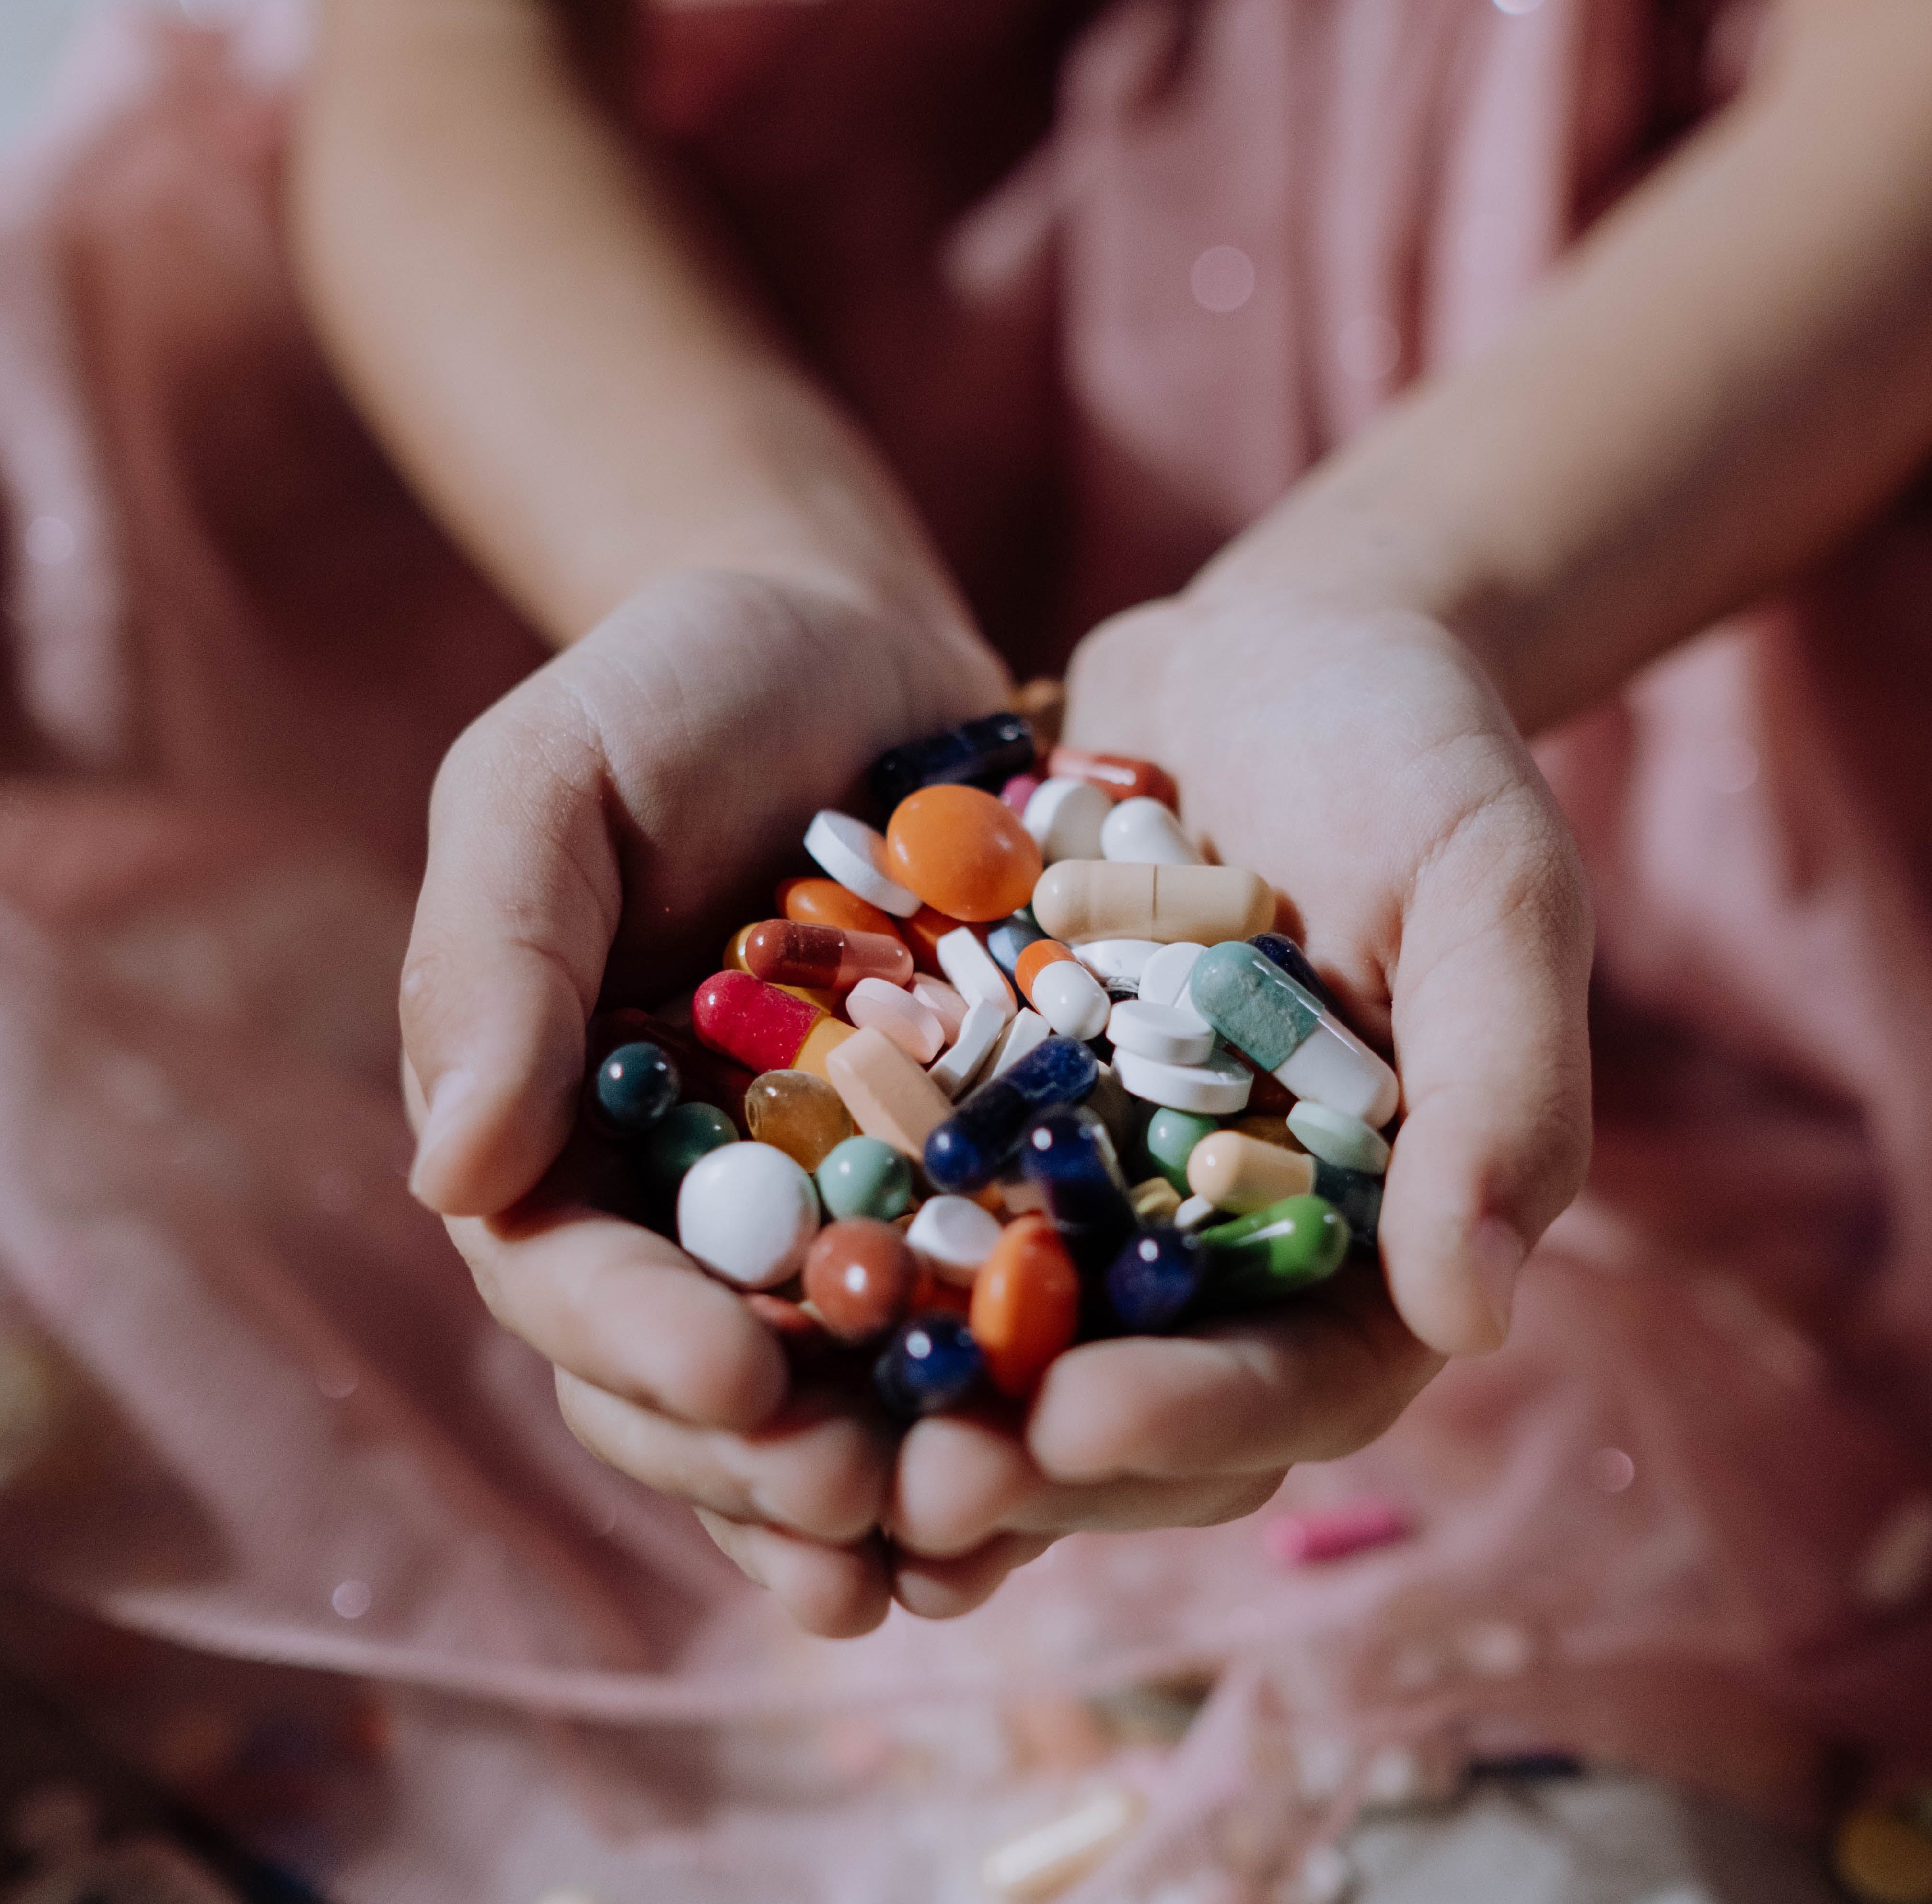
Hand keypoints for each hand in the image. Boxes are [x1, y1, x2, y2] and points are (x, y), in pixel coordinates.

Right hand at [401, 568, 1008, 1635]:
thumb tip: (448, 1171)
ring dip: (891, 1490)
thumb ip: (494, 959)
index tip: (732, 1385)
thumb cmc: (677, 693)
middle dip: (770, 1461)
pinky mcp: (960, 1177)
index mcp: (561, 1133)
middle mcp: (688, 1201)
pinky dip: (1003, 1402)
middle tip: (857, 1509)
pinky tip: (1058, 1481)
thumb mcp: (553, 780)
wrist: (850, 650)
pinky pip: (972, 1316)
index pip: (572, 1278)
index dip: (642, 1347)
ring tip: (963, 1553)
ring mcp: (829, 1202)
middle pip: (703, 1379)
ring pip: (838, 1391)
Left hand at [884, 588, 1592, 1610]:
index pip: (1296, 1380)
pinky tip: (745, 1284)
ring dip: (908, 1399)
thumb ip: (1502, 1089)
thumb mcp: (1488, 890)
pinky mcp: (999, 1115)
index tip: (1076, 1429)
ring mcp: (1102, 1184)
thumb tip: (1476, 1315)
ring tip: (794, 1424)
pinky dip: (847, 1258)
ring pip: (1005, 1339)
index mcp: (1369, 1234)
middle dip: (1023, 1458)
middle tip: (902, 1495)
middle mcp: (1223, 1240)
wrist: (1274, 655)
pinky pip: (916, 1210)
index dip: (1193, 1422)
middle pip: (1133, 1400)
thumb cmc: (1414, 758)